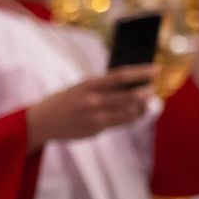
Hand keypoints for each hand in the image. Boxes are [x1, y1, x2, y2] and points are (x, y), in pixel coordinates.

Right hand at [26, 65, 155, 147]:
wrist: (42, 121)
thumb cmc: (64, 101)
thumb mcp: (79, 87)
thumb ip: (101, 87)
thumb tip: (128, 84)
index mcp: (89, 84)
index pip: (120, 75)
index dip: (140, 72)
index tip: (155, 69)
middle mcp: (94, 100)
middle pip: (128, 96)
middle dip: (145, 93)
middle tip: (153, 89)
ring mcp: (96, 116)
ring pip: (128, 112)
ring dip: (141, 108)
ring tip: (147, 104)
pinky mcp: (96, 129)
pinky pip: (120, 123)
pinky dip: (130, 118)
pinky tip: (135, 114)